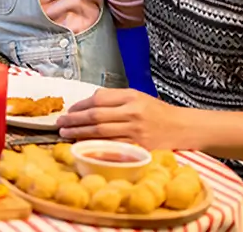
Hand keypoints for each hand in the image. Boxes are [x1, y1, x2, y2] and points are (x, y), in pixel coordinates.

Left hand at [56, 88, 194, 150]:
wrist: (183, 127)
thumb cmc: (157, 112)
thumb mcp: (137, 97)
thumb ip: (114, 98)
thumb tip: (87, 103)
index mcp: (130, 96)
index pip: (98, 99)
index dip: (79, 106)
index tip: (68, 111)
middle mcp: (132, 112)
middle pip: (96, 116)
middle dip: (74, 120)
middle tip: (60, 124)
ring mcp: (136, 130)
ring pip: (101, 132)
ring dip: (80, 134)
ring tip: (66, 135)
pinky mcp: (139, 146)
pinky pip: (112, 146)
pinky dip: (96, 146)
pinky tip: (84, 146)